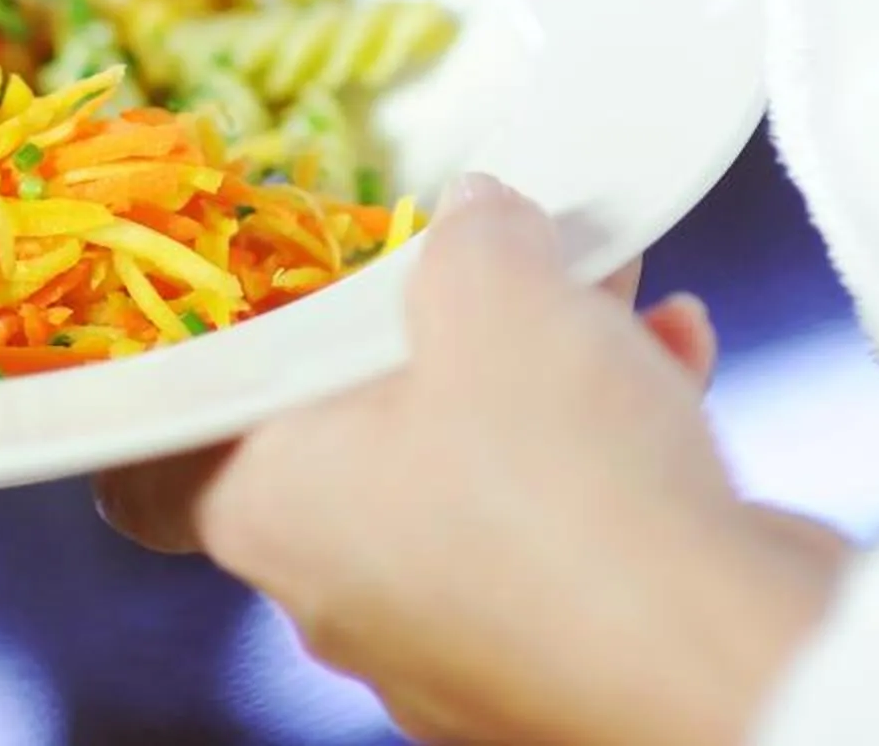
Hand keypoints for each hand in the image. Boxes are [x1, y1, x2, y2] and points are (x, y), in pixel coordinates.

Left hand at [94, 178, 850, 745]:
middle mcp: (343, 592)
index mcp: (271, 512)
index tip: (232, 310)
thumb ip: (470, 236)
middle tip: (492, 253)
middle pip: (346, 433)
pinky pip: (563, 520)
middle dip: (427, 328)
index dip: (188, 381)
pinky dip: (612, 436)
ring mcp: (456, 637)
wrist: (723, 659)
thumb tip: (477, 220)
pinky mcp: (563, 650)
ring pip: (473, 466)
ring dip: (540, 367)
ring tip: (611, 287)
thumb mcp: (495, 291)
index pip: (154, 467)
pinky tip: (673, 355)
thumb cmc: (558, 481)